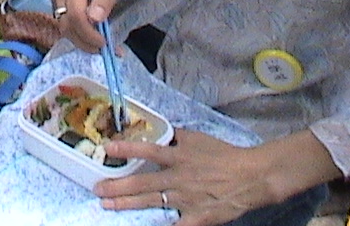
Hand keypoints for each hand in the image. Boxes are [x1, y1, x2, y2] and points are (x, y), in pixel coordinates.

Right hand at [51, 0, 124, 52]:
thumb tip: (95, 19)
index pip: (75, 14)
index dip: (88, 33)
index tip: (104, 43)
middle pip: (66, 24)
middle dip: (84, 41)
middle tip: (104, 49)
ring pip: (63, 27)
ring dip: (81, 40)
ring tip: (99, 44)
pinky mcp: (57, 2)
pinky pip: (64, 23)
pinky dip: (78, 34)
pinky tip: (91, 36)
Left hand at [96, 130, 270, 225]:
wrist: (251, 176)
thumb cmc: (225, 155)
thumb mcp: (199, 139)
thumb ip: (177, 137)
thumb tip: (159, 132)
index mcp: (180, 157)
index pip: (149, 152)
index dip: (127, 149)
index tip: (107, 148)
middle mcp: (179, 178)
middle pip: (143, 183)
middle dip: (117, 186)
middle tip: (97, 188)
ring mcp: (187, 199)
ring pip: (152, 203)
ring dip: (127, 204)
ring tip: (107, 205)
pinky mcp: (197, 217)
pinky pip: (176, 225)